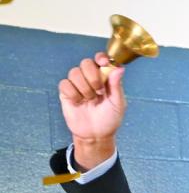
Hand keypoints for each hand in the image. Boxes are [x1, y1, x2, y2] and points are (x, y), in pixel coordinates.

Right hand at [58, 52, 124, 166]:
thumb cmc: (109, 119)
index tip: (103, 62)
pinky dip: (73, 93)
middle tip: (99, 91)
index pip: (101, 60)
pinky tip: (78, 102)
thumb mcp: (118, 103)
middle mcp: (91, 78)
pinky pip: (65, 84)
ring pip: (74, 72)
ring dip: (84, 87)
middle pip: (86, 63)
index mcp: (105, 78)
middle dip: (92, 76)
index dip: (101, 58)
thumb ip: (116, 85)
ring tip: (90, 99)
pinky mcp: (66, 92)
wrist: (95, 134)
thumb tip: (119, 68)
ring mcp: (78, 84)